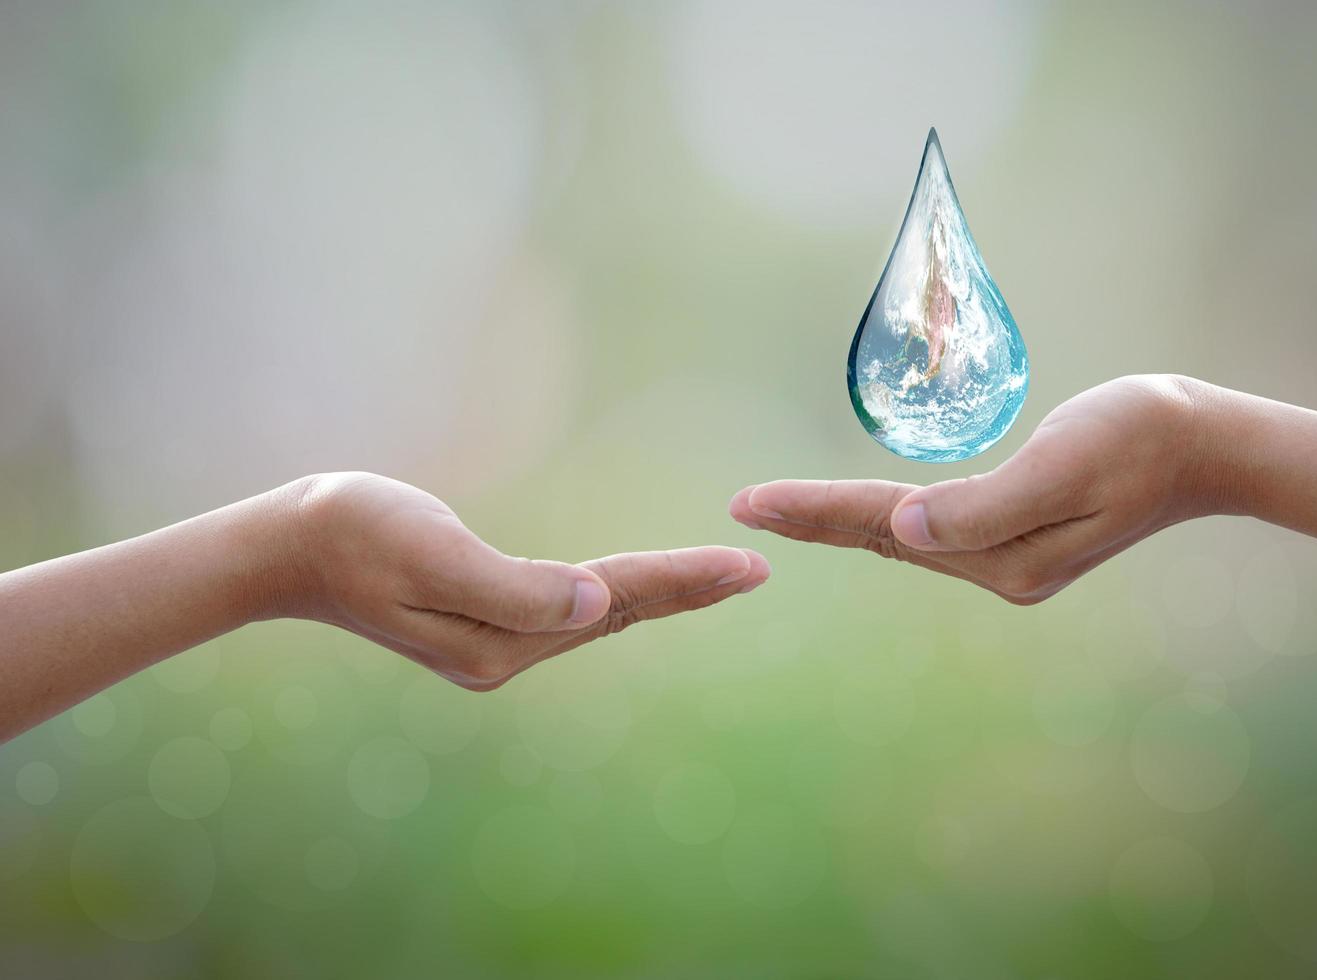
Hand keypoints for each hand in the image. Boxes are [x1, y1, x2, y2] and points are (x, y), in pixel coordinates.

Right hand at [279, 472, 769, 688]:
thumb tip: (594, 605)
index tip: (749, 567)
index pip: (612, 603)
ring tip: (721, 576)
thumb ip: (513, 587)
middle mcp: (503, 653)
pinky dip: (616, 592)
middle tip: (758, 570)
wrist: (287, 546)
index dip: (683, 582)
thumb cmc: (351, 534)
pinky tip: (639, 588)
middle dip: (688, 591)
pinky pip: (569, 607)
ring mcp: (492, 643)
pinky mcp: (482, 622)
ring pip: (597, 615)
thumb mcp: (431, 553)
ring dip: (660, 594)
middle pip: (616, 615)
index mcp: (497, 640)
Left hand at [730, 375, 1215, 603]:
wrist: (1204, 446)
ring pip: (903, 540)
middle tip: (741, 504)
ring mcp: (1009, 561)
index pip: (888, 526)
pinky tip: (860, 515)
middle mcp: (999, 569)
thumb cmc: (1140, 437)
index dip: (815, 508)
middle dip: (812, 520)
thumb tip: (905, 529)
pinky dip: (884, 520)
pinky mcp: (1017, 541)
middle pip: (885, 539)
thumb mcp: (1063, 463)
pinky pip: (932, 531)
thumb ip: (985, 503)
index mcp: (1004, 557)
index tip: (749, 501)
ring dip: (841, 522)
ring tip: (778, 509)